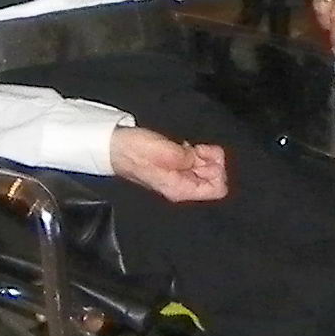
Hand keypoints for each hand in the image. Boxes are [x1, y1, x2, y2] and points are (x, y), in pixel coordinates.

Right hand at [108, 125, 228, 202]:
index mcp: (181, 189)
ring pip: (205, 169)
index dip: (219, 170)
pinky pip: (194, 163)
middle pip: (213, 178)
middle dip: (211, 161)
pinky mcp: (174, 167)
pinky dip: (194, 153)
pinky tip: (184, 147)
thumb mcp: (168, 152)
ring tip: (188, 147)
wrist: (115, 146)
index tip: (206, 156)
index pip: (218, 189)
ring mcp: (178, 177)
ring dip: (202, 155)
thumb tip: (202, 160)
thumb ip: (190, 158)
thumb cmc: (136, 151)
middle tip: (196, 149)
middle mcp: (182, 187)